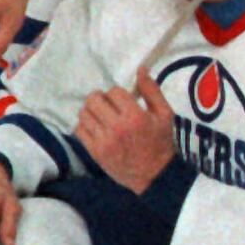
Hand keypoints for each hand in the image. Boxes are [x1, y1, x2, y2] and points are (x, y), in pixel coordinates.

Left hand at [74, 68, 175, 193]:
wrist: (154, 175)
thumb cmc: (161, 142)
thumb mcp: (165, 114)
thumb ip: (152, 91)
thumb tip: (140, 70)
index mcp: (135, 116)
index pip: (114, 92)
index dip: (118, 94)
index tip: (123, 101)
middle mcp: (116, 127)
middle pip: (94, 100)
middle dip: (100, 99)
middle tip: (108, 106)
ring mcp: (103, 140)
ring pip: (84, 113)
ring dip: (91, 111)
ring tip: (101, 117)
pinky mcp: (94, 152)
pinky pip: (79, 130)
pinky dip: (85, 125)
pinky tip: (96, 128)